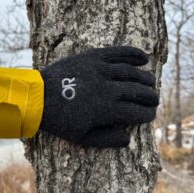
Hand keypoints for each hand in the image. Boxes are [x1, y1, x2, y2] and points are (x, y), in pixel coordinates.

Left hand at [39, 46, 158, 147]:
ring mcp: (100, 70)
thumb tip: (128, 139)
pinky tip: (144, 58)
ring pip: (132, 72)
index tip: (151, 115)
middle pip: (138, 91)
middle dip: (151, 97)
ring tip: (151, 82)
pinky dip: (133, 54)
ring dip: (146, 78)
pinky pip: (118, 52)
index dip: (147, 115)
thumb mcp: (81, 138)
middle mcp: (107, 88)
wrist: (38, 97)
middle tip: (155, 100)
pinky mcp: (93, 57)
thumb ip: (107, 140)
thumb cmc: (60, 120)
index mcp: (106, 110)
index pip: (136, 112)